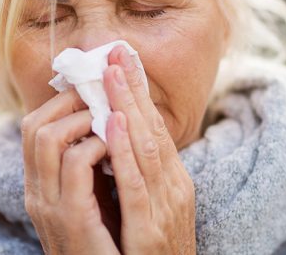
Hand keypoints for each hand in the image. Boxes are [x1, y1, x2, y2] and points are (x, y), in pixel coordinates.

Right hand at [21, 89, 119, 253]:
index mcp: (42, 187)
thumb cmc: (110, 245)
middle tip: (100, 91)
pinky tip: (116, 142)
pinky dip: (96, 144)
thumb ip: (90, 169)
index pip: (33, 128)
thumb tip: (104, 127)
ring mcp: (49, 205)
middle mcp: (38, 193)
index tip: (92, 86)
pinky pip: (75, 164)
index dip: (60, 100)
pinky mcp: (71, 218)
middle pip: (33, 126)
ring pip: (48, 137)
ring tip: (109, 115)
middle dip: (69, 100)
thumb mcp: (94, 200)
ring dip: (82, 117)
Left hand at [102, 45, 196, 253]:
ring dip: (127, 107)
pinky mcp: (149, 231)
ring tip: (112, 73)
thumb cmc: (153, 253)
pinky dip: (124, 152)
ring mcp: (164, 208)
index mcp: (173, 181)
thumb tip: (117, 138)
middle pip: (152, 129)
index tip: (123, 59)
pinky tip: (113, 123)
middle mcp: (173, 188)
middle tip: (116, 51)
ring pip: (145, 148)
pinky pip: (134, 184)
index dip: (138, 92)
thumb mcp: (151, 207)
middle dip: (133, 88)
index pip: (154, 128)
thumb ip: (138, 175)